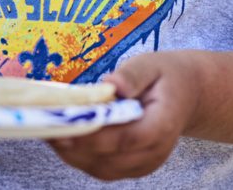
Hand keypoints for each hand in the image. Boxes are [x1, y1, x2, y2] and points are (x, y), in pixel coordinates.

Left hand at [48, 51, 203, 180]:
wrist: (187, 95)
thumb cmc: (167, 76)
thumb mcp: (152, 64)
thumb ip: (132, 75)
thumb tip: (112, 85)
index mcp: (164, 125)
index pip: (127, 138)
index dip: (94, 135)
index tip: (65, 125)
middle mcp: (155, 152)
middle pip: (109, 159)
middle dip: (74, 145)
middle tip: (45, 126)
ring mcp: (144, 164)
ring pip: (101, 168)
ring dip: (71, 153)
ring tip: (47, 130)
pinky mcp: (132, 168)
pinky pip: (101, 168)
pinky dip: (79, 156)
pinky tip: (62, 137)